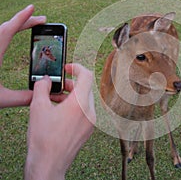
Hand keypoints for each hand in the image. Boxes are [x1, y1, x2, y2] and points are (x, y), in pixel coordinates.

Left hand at [0, 5, 45, 107]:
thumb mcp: (1, 99)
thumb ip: (23, 97)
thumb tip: (41, 94)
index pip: (8, 30)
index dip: (22, 18)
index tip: (32, 8)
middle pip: (6, 28)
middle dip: (25, 21)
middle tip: (42, 20)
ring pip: (0, 32)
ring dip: (16, 26)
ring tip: (30, 26)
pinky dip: (7, 32)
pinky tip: (11, 37)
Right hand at [25, 63, 95, 179]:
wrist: (49, 164)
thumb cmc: (43, 139)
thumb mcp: (38, 108)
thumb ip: (42, 87)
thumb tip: (46, 80)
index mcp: (80, 104)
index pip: (87, 75)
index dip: (77, 67)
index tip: (67, 68)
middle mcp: (90, 111)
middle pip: (86, 88)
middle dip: (71, 84)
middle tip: (57, 87)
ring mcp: (92, 122)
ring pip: (85, 100)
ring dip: (72, 96)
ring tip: (55, 101)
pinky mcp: (89, 129)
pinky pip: (85, 111)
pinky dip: (75, 106)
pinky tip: (61, 113)